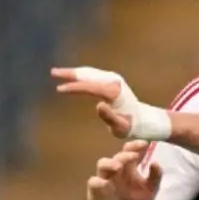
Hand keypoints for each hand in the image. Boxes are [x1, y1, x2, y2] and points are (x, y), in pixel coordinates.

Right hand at [52, 67, 168, 141]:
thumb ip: (109, 117)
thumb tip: (98, 105)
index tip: (59, 89)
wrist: (145, 118)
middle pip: (87, 74)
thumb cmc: (131, 126)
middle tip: (53, 72)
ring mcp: (113, 78)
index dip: (73, 88)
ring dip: (74, 72)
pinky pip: (93, 74)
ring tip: (58, 73)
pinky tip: (73, 76)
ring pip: (89, 72)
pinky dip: (82, 74)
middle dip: (70, 73)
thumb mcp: (121, 127)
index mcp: (113, 92)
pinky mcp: (113, 79)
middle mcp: (113, 81)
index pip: (88, 87)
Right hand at [87, 141, 162, 199]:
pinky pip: (93, 183)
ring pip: (102, 165)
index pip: (131, 152)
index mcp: (129, 169)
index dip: (136, 146)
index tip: (145, 143)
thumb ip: (154, 178)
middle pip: (117, 156)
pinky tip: (105, 184)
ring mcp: (104, 180)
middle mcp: (116, 171)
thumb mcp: (149, 193)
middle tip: (133, 156)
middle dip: (125, 155)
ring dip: (110, 163)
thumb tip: (156, 162)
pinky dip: (98, 182)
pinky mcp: (95, 192)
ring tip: (118, 166)